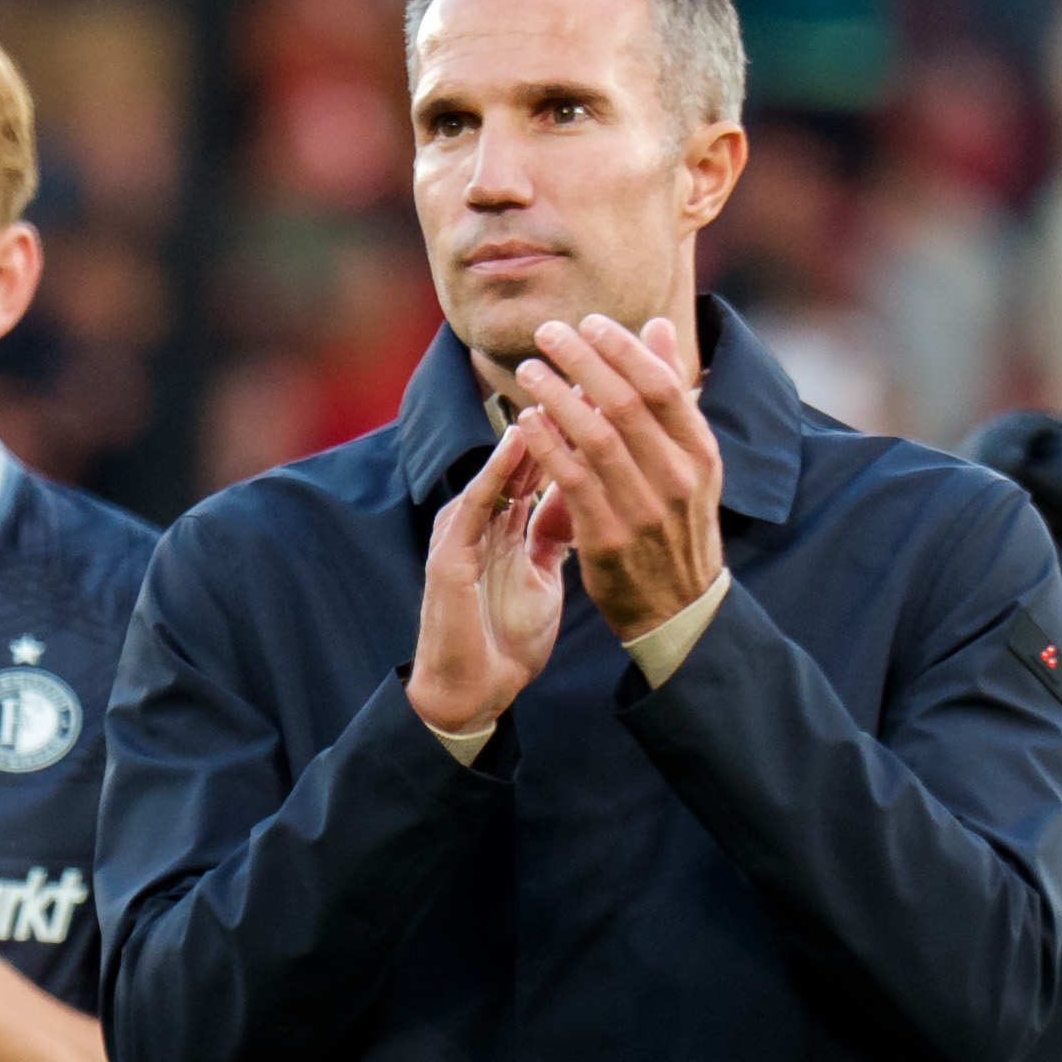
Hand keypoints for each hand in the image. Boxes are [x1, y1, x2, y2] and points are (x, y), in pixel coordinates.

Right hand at [406, 404, 576, 748]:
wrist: (470, 690)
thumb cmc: (503, 635)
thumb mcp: (540, 573)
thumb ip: (552, 530)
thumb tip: (577, 495)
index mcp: (501, 520)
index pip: (541, 460)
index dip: (576, 426)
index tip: (613, 392)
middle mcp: (479, 516)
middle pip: (521, 454)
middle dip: (557, 413)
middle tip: (588, 371)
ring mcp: (461, 532)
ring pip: (497, 467)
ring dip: (528, 425)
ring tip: (556, 385)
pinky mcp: (449, 555)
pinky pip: (476, 504)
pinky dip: (498, 471)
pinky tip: (521, 443)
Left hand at [508, 304, 731, 651]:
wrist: (679, 607)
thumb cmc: (677, 522)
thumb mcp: (691, 459)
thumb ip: (671, 393)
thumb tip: (658, 326)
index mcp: (700, 452)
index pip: (661, 384)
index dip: (622, 348)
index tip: (588, 322)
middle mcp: (677, 477)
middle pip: (625, 403)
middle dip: (582, 360)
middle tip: (547, 333)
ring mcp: (643, 509)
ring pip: (594, 437)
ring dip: (555, 397)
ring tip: (528, 371)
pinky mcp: (608, 537)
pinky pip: (570, 479)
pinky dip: (546, 445)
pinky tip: (525, 422)